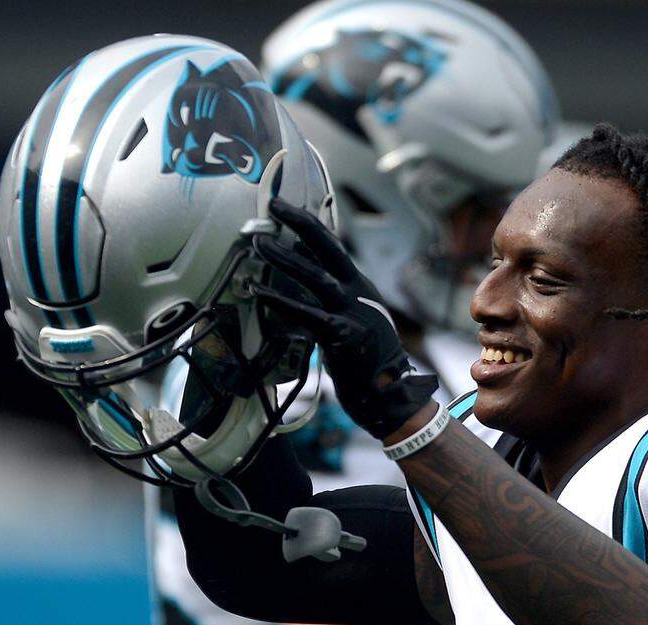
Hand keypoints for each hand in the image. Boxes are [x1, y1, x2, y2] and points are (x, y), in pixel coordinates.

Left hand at [250, 198, 436, 438]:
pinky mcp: (344, 337)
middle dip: (302, 225)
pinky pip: (307, 315)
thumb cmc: (364, 356)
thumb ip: (325, 290)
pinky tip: (259, 292)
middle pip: (330, 249)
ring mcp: (353, 314)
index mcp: (358, 286)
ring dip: (286, 260)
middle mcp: (358, 294)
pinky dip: (281, 302)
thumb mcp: (349, 315)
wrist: (389, 394)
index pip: (332, 246)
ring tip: (258, 245)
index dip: (307, 224)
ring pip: (316, 278)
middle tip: (273, 207)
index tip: (281, 206)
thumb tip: (296, 257)